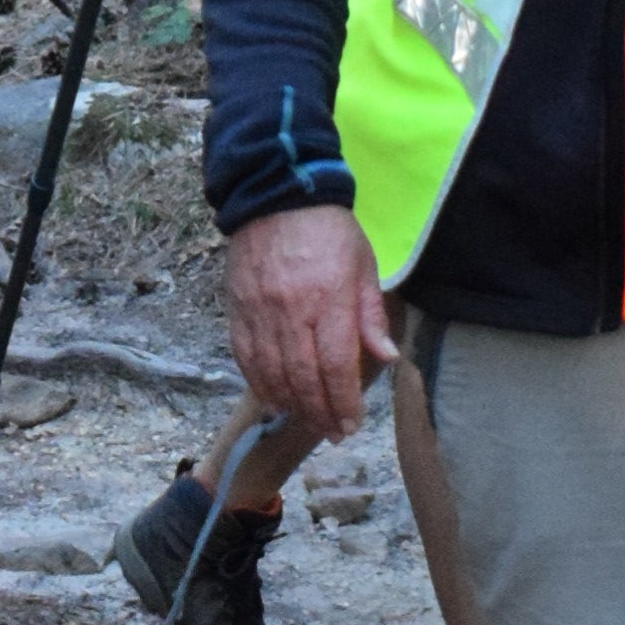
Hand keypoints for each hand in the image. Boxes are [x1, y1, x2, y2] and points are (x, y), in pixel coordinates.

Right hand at [222, 203, 391, 441]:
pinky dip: (258, 383)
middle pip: (303, 378)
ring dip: (290, 404)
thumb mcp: (363, 264)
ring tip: (306, 419)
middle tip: (333, 432)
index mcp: (329, 299)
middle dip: (319, 412)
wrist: (276, 193)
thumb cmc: (328, 231)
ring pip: (272, 373)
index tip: (351, 424)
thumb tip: (387, 358)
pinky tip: (272, 399)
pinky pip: (245, 357)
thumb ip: (371, 315)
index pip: (336, 365)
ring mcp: (260, 311)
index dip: (343, 402)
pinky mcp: (238, 308)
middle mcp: (292, 311)